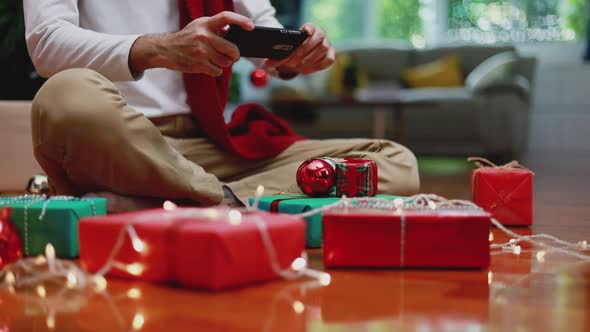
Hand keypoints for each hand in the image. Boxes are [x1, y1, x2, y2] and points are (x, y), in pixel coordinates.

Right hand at [130, 11, 253, 75]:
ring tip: (214, 59)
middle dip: (235, 55)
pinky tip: (207, 65)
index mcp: (205, 24)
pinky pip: (218, 71)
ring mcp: (202, 51)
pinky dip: (215, 70)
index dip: (241, 20)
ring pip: (226, 62)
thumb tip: (235, 31)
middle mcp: (204, 36)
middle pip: (232, 48)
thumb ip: (215, 28)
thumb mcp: (198, 26)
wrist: (165, 50)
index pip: (226, 17)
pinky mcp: (199, 64)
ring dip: (224, 63)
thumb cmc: (186, 38)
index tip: (251, 26)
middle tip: (233, 56)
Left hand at [263, 23, 334, 75]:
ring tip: (300, 64)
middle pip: (318, 38)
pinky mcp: (330, 56)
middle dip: (306, 48)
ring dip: (311, 57)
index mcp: (308, 30)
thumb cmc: (293, 54)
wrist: (300, 62)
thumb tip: (267, 64)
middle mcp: (320, 35)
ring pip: (324, 48)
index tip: (305, 31)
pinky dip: (319, 64)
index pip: (311, 26)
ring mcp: (327, 45)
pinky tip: (309, 67)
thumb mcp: (284, 56)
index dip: (309, 28)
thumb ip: (276, 59)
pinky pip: (328, 59)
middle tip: (296, 57)